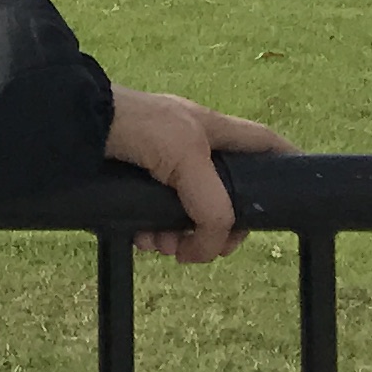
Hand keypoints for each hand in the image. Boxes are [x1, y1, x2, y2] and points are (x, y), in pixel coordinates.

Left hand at [103, 87, 288, 262]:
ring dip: (180, 239)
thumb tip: (211, 246)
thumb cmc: (135, 124)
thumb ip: (213, 205)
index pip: (265, 145)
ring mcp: (164, 170)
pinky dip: (154, 236)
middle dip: (216, 230)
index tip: (297, 197)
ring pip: (191, 218)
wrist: (73, 128)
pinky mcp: (137, 188)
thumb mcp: (188, 157)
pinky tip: (141, 238)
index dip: (287, 165)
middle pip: (227, 200)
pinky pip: (158, 224)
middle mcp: (193, 150)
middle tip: (196, 247)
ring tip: (159, 243)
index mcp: (213, 131)